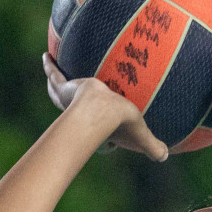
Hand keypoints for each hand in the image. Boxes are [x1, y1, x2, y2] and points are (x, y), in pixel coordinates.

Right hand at [42, 52, 167, 161]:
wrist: (102, 111)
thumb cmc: (121, 124)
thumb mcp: (142, 136)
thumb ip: (153, 146)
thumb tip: (165, 156)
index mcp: (98, 129)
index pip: (100, 137)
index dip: (108, 142)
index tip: (113, 143)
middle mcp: (79, 115)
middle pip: (73, 111)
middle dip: (72, 108)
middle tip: (72, 101)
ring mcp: (69, 102)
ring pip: (59, 92)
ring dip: (55, 85)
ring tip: (52, 75)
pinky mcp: (65, 88)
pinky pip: (54, 75)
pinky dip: (50, 66)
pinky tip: (46, 55)